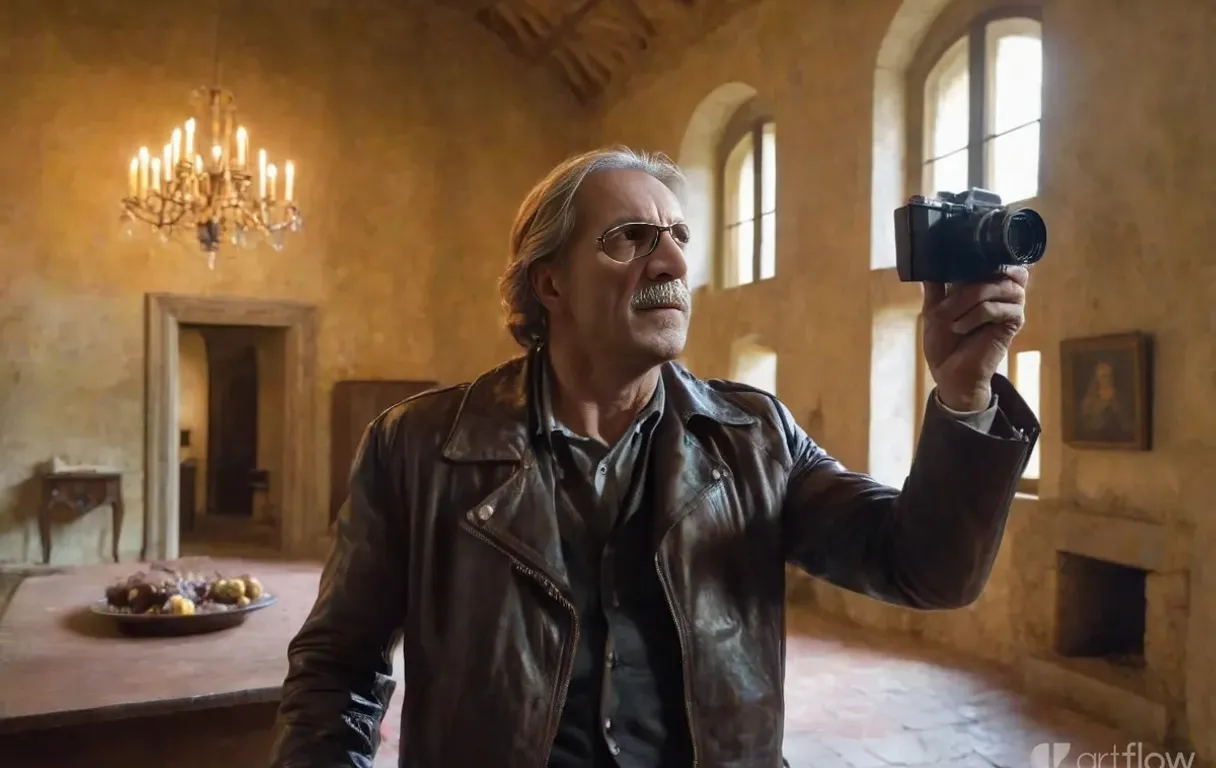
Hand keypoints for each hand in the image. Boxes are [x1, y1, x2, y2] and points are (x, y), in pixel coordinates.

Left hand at [922, 266, 1028, 411]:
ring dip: (967, 299)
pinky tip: (960, 327)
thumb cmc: (943, 340)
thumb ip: (935, 284)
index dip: (982, 253)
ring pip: (996, 286)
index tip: (959, 255)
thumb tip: (928, 256)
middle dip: (969, 280)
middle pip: (998, 266)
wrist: (949, 372)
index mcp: (984, 281)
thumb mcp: (933, 308)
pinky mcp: (1014, 322)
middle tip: (949, 293)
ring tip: (949, 317)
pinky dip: (975, 316)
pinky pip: (997, 308)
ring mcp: (1010, 304)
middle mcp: (1002, 289)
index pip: (994, 255)